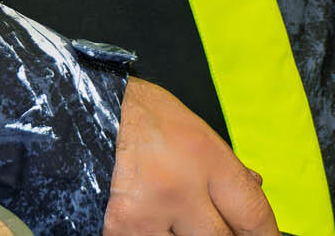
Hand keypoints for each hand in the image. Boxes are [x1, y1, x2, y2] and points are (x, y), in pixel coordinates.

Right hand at [104, 78, 277, 235]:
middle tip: (217, 229)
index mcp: (205, 156)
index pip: (253, 213)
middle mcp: (181, 188)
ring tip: (175, 221)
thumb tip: (254, 188)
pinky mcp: (119, 231)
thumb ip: (223, 165)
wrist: (81, 110)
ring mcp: (149, 215)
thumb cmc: (138, 115)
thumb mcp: (192, 128)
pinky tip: (151, 224)